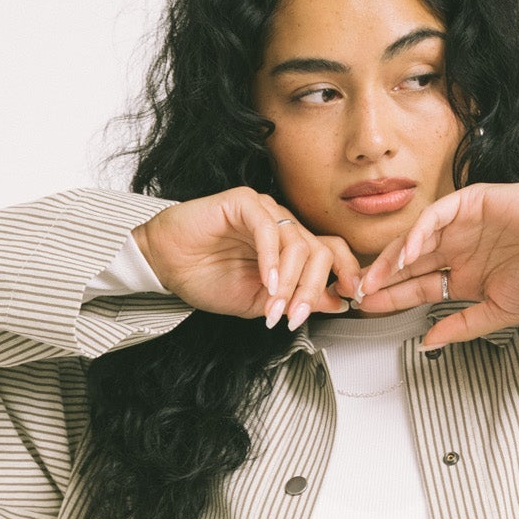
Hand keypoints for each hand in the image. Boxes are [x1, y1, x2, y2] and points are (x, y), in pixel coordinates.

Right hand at [133, 187, 361, 327]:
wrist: (167, 265)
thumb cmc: (207, 279)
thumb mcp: (261, 301)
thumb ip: (297, 299)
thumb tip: (337, 302)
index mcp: (289, 247)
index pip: (331, 251)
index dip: (345, 272)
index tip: (351, 298)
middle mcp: (282, 225)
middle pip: (319, 251)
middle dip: (312, 290)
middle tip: (295, 316)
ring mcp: (264, 211)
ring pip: (297, 243)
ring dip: (289, 282)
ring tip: (273, 307)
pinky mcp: (243, 201)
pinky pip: (268, 227)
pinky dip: (271, 258)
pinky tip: (266, 281)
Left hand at [354, 181, 518, 349]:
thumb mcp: (497, 314)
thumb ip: (461, 327)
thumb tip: (427, 344)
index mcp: (462, 275)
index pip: (416, 286)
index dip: (390, 296)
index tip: (367, 307)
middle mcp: (456, 249)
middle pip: (408, 263)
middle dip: (381, 278)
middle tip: (357, 292)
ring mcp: (460, 225)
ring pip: (414, 240)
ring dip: (391, 258)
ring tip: (374, 279)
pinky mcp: (468, 202)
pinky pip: (435, 217)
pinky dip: (418, 233)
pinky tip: (407, 254)